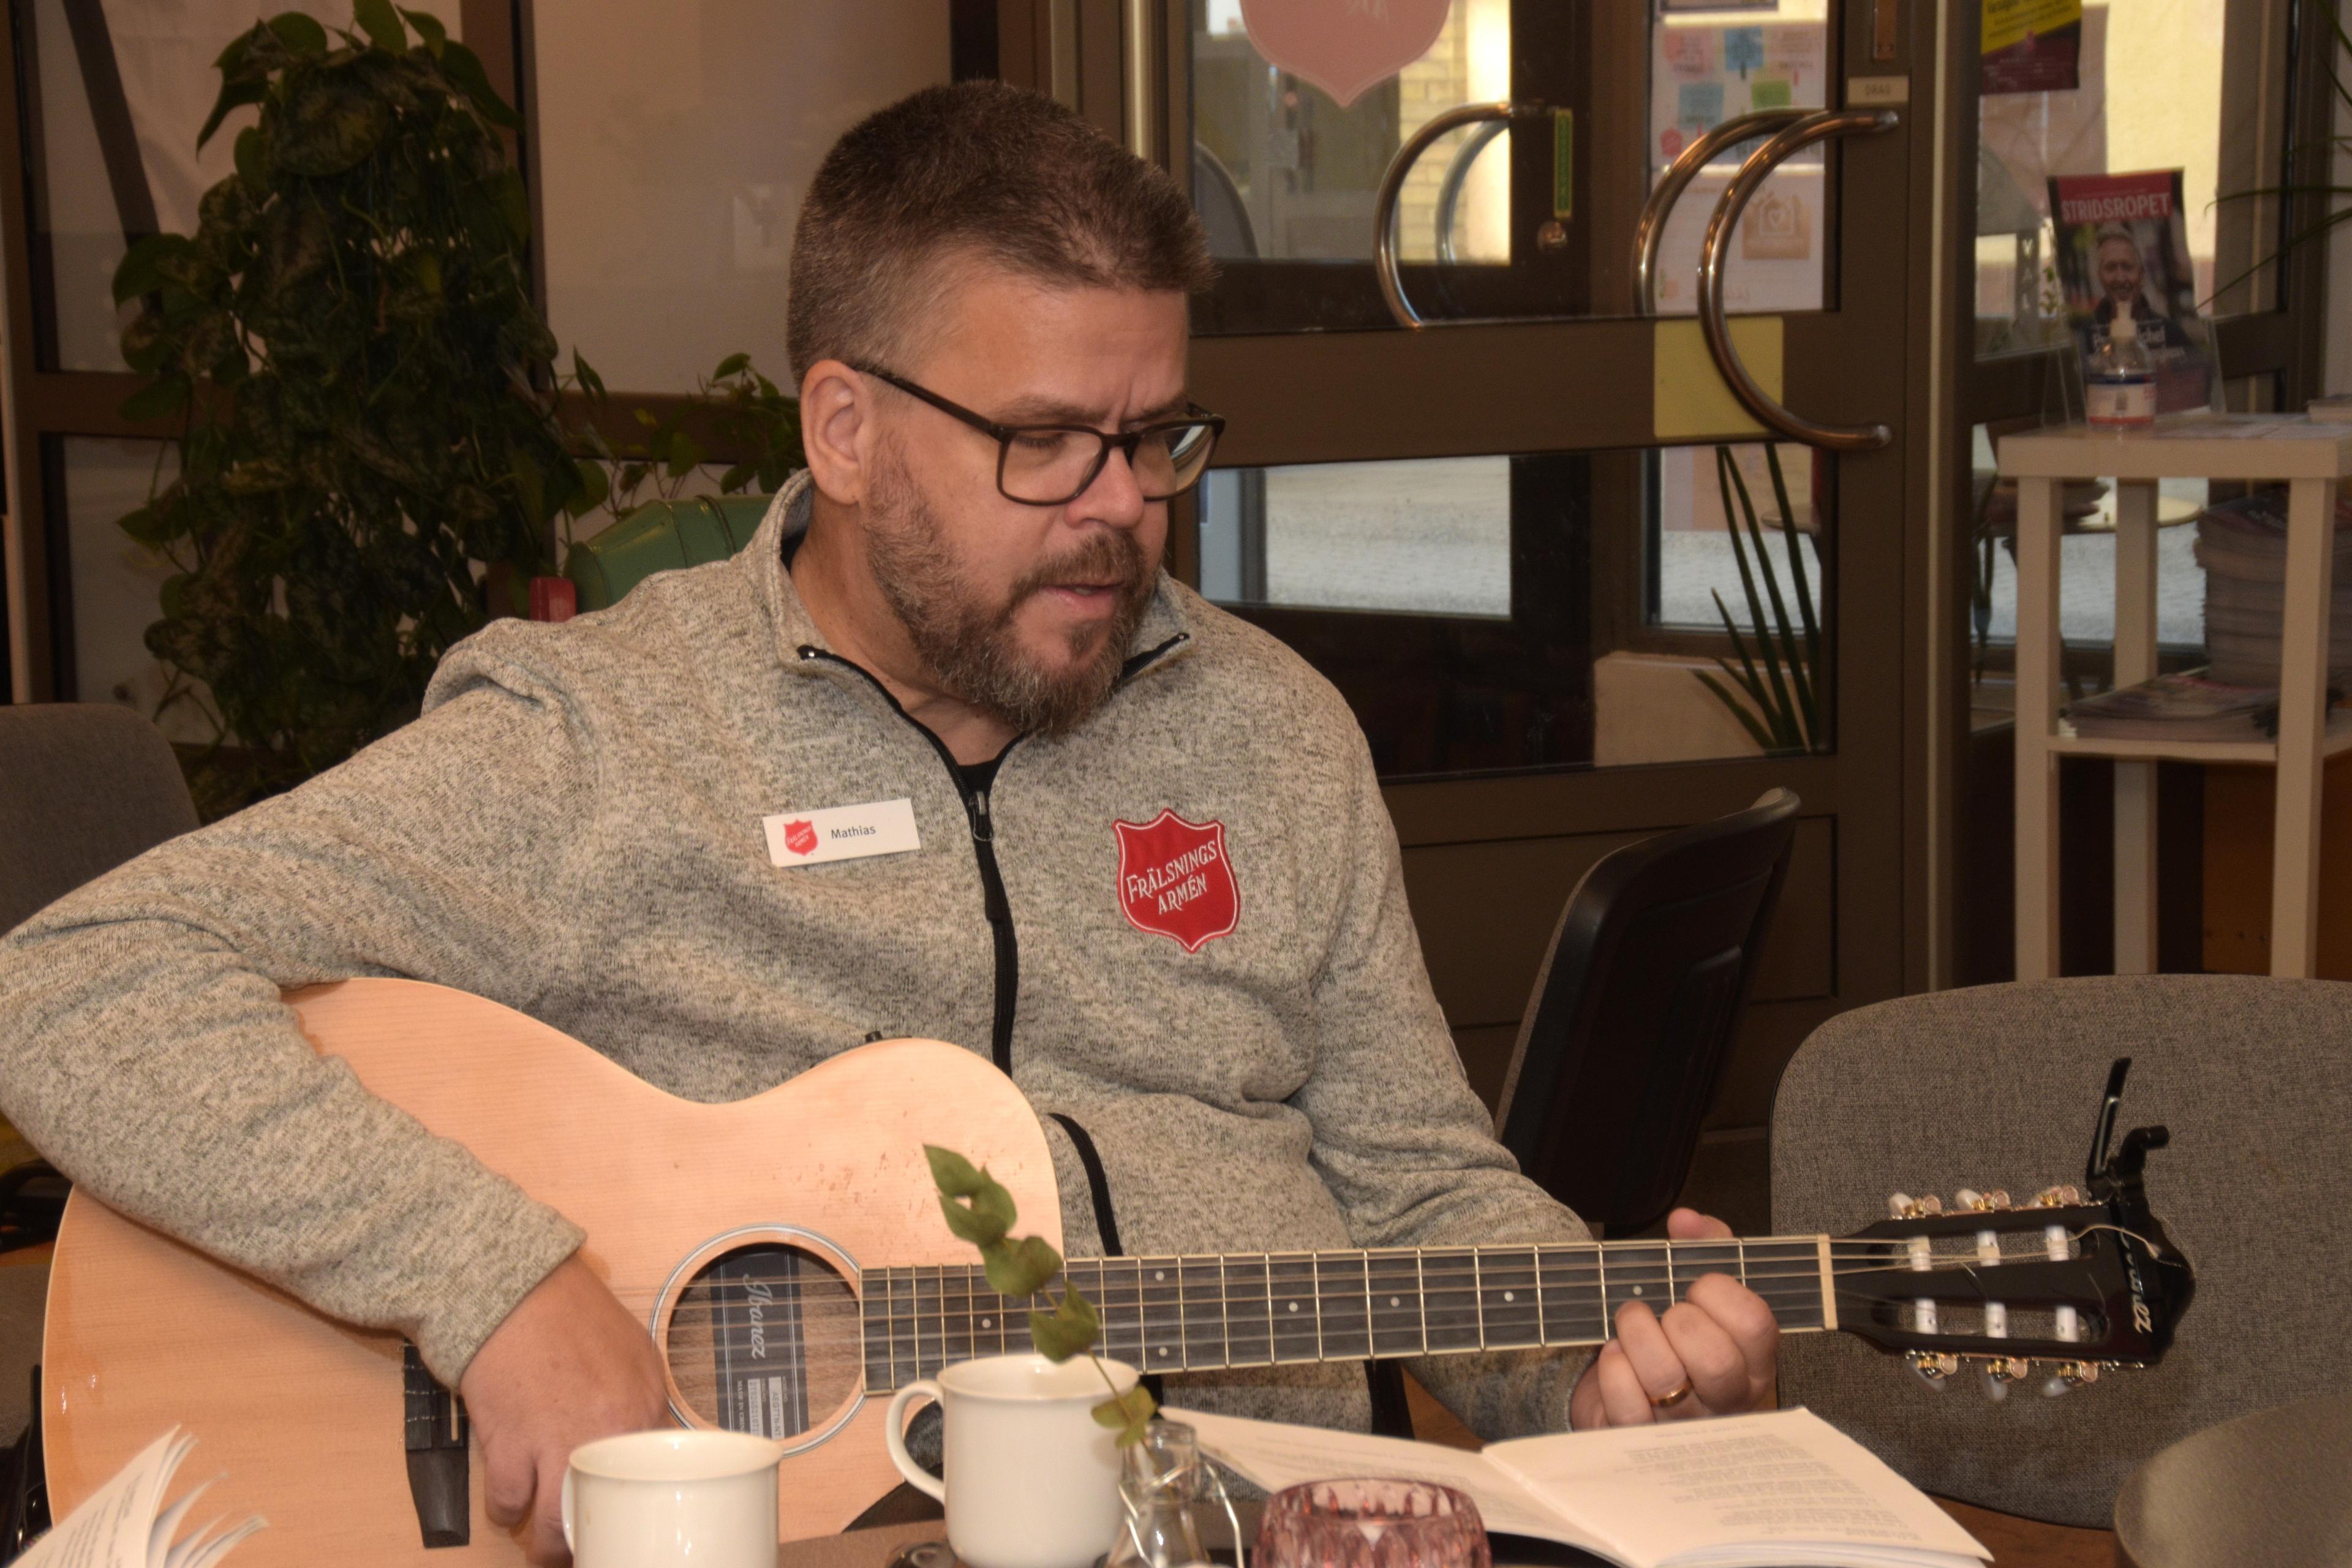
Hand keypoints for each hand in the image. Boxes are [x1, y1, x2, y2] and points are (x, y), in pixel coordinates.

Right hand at [457, 1254, 671, 1564]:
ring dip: (546, 1545)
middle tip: (583, 1547)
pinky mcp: (509, 1447)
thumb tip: (642, 1443)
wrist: (513, 1287)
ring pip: (553, 1526)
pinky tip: (510, 1501)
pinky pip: (508, 1503)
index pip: (659, 1478)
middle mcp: (609, 1432)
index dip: (642, 1506)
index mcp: (646, 1405)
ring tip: (545, 1549)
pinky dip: (506, 1508)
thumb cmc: (569, 1312)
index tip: (634, 1521)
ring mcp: (557, 1444)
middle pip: (606, 1513)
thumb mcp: (631, 1351)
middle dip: (590, 1539)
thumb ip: (641, 1401)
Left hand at [1568, 1209, 1777, 1429]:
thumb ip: (1701, 1246)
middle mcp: (1728, 1398)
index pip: (1756, 1324)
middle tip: (1665, 1311)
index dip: (1719, 1292)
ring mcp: (1686, 1425)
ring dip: (1637, 1333)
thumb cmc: (1675, 1336)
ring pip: (1665, 1377)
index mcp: (1753, 1360)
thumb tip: (1686, 1220)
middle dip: (1679, 1319)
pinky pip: (1627, 1405)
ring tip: (1631, 1322)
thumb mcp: (1699, 1288)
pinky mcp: (1640, 1436)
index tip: (1697, 1285)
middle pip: (1715, 1358)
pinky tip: (1614, 1354)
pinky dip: (1613, 1369)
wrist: (1632, 1393)